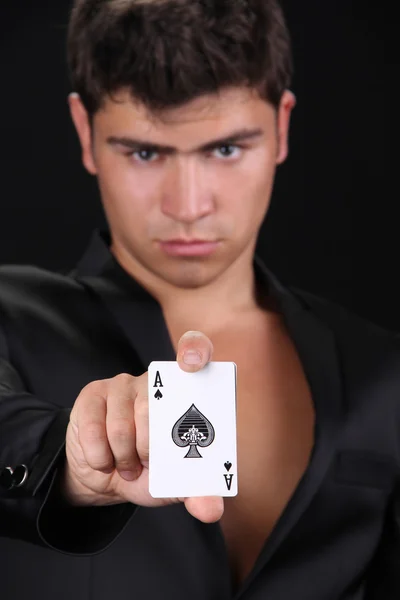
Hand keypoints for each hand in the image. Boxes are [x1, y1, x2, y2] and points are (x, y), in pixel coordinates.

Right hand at [62, 331, 223, 522]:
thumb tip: (211, 510)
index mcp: (185, 394)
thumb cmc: (150, 472)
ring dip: (123, 457)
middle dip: (149, 448)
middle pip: (154, 406)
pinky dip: (99, 455)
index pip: (196, 351)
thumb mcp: (176, 484)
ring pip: (123, 422)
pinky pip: (93, 426)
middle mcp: (156, 381)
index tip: (193, 363)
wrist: (106, 476)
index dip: (195, 351)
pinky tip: (104, 460)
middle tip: (147, 463)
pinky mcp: (94, 394)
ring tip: (127, 466)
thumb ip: (198, 493)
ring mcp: (123, 384)